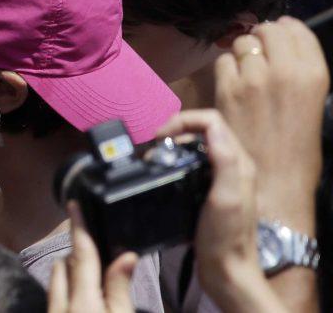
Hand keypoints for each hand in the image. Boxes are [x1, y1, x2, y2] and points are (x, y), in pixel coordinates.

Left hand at [47, 202, 136, 312]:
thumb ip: (120, 289)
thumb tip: (127, 255)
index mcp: (82, 301)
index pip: (80, 254)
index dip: (78, 227)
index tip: (73, 204)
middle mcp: (60, 304)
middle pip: (63, 264)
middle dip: (77, 253)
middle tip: (100, 252)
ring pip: (56, 280)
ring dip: (70, 270)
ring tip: (94, 273)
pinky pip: (54, 296)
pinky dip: (66, 288)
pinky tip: (84, 296)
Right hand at [155, 110, 283, 311]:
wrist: (225, 273)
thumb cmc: (225, 238)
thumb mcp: (226, 197)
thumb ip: (224, 160)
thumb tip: (211, 126)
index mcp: (239, 163)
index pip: (211, 122)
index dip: (183, 121)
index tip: (161, 137)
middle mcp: (232, 167)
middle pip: (202, 131)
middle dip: (175, 131)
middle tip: (154, 148)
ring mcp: (220, 180)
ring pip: (195, 148)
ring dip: (173, 147)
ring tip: (155, 160)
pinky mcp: (208, 193)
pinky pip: (190, 166)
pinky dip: (174, 164)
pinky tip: (164, 176)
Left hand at [214, 17, 327, 232]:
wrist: (276, 183)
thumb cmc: (298, 149)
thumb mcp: (312, 103)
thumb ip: (299, 72)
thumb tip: (281, 46)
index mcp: (314, 75)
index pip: (296, 29)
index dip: (285, 29)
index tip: (279, 34)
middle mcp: (285, 71)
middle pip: (267, 30)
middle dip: (262, 38)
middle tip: (260, 53)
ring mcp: (254, 78)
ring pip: (243, 43)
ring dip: (243, 53)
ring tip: (247, 72)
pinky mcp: (227, 89)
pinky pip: (223, 61)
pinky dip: (226, 69)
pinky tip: (232, 85)